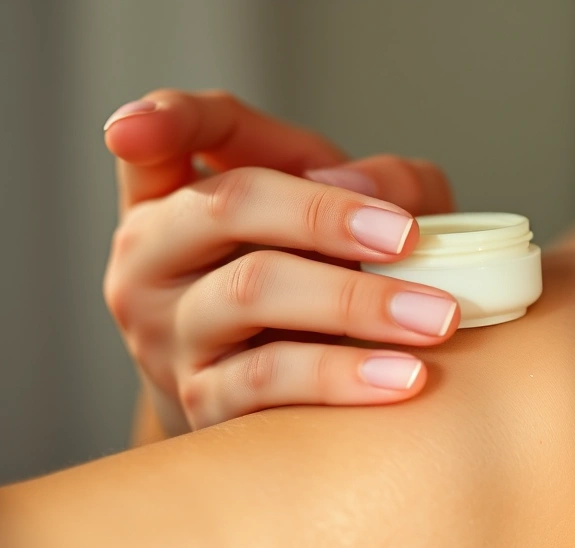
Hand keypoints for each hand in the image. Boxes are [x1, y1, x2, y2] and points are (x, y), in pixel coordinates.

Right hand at [102, 89, 457, 432]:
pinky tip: (405, 378)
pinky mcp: (201, 400)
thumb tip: (374, 196)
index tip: (138, 127)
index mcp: (173, 195)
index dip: (162, 120)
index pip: (162, 140)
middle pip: (226, 205)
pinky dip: (344, 376)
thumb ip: (381, 182)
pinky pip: (270, 381)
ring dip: (356, 302)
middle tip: (408, 237)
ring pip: (253, 292)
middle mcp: (153, 258)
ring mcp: (168, 332)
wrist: (286, 385)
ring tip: (436, 318)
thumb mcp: (349, 208)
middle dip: (323, 214)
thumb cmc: (320, 272)